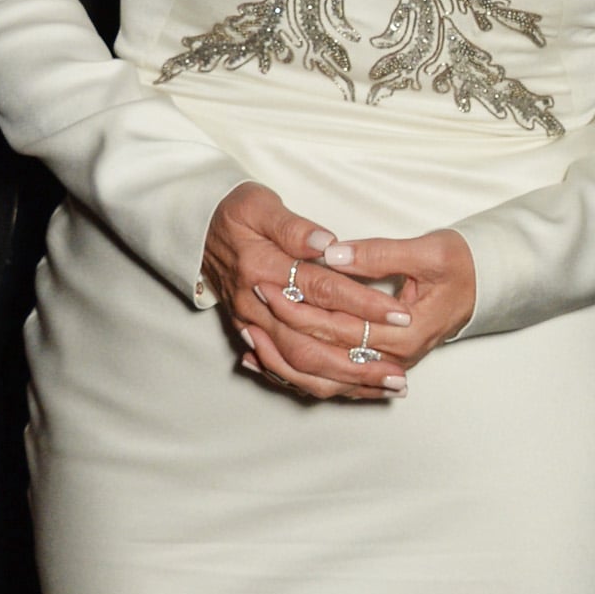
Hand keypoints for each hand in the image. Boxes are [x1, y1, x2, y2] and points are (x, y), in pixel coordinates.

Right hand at [201, 182, 394, 405]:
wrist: (193, 231)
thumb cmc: (233, 212)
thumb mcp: (259, 204)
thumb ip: (293, 226)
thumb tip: (327, 243)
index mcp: (263, 269)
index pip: (322, 292)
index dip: (363, 304)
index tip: (399, 315)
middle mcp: (256, 306)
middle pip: (312, 342)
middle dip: (359, 359)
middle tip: (401, 369)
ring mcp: (252, 326)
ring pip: (300, 365)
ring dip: (345, 380)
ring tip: (388, 386)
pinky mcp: (252, 337)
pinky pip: (286, 371)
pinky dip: (320, 383)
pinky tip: (354, 389)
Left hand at [239, 215, 475, 400]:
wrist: (485, 284)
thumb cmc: (461, 266)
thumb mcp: (429, 252)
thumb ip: (379, 255)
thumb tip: (333, 255)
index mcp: (406, 333)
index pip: (341, 326)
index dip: (303, 306)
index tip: (271, 283)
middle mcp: (395, 358)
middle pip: (328, 353)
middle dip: (287, 327)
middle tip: (255, 298)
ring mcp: (387, 365)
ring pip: (327, 377)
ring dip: (286, 360)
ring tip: (249, 338)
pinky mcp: (380, 363)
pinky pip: (334, 378)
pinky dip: (298, 372)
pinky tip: (268, 361)